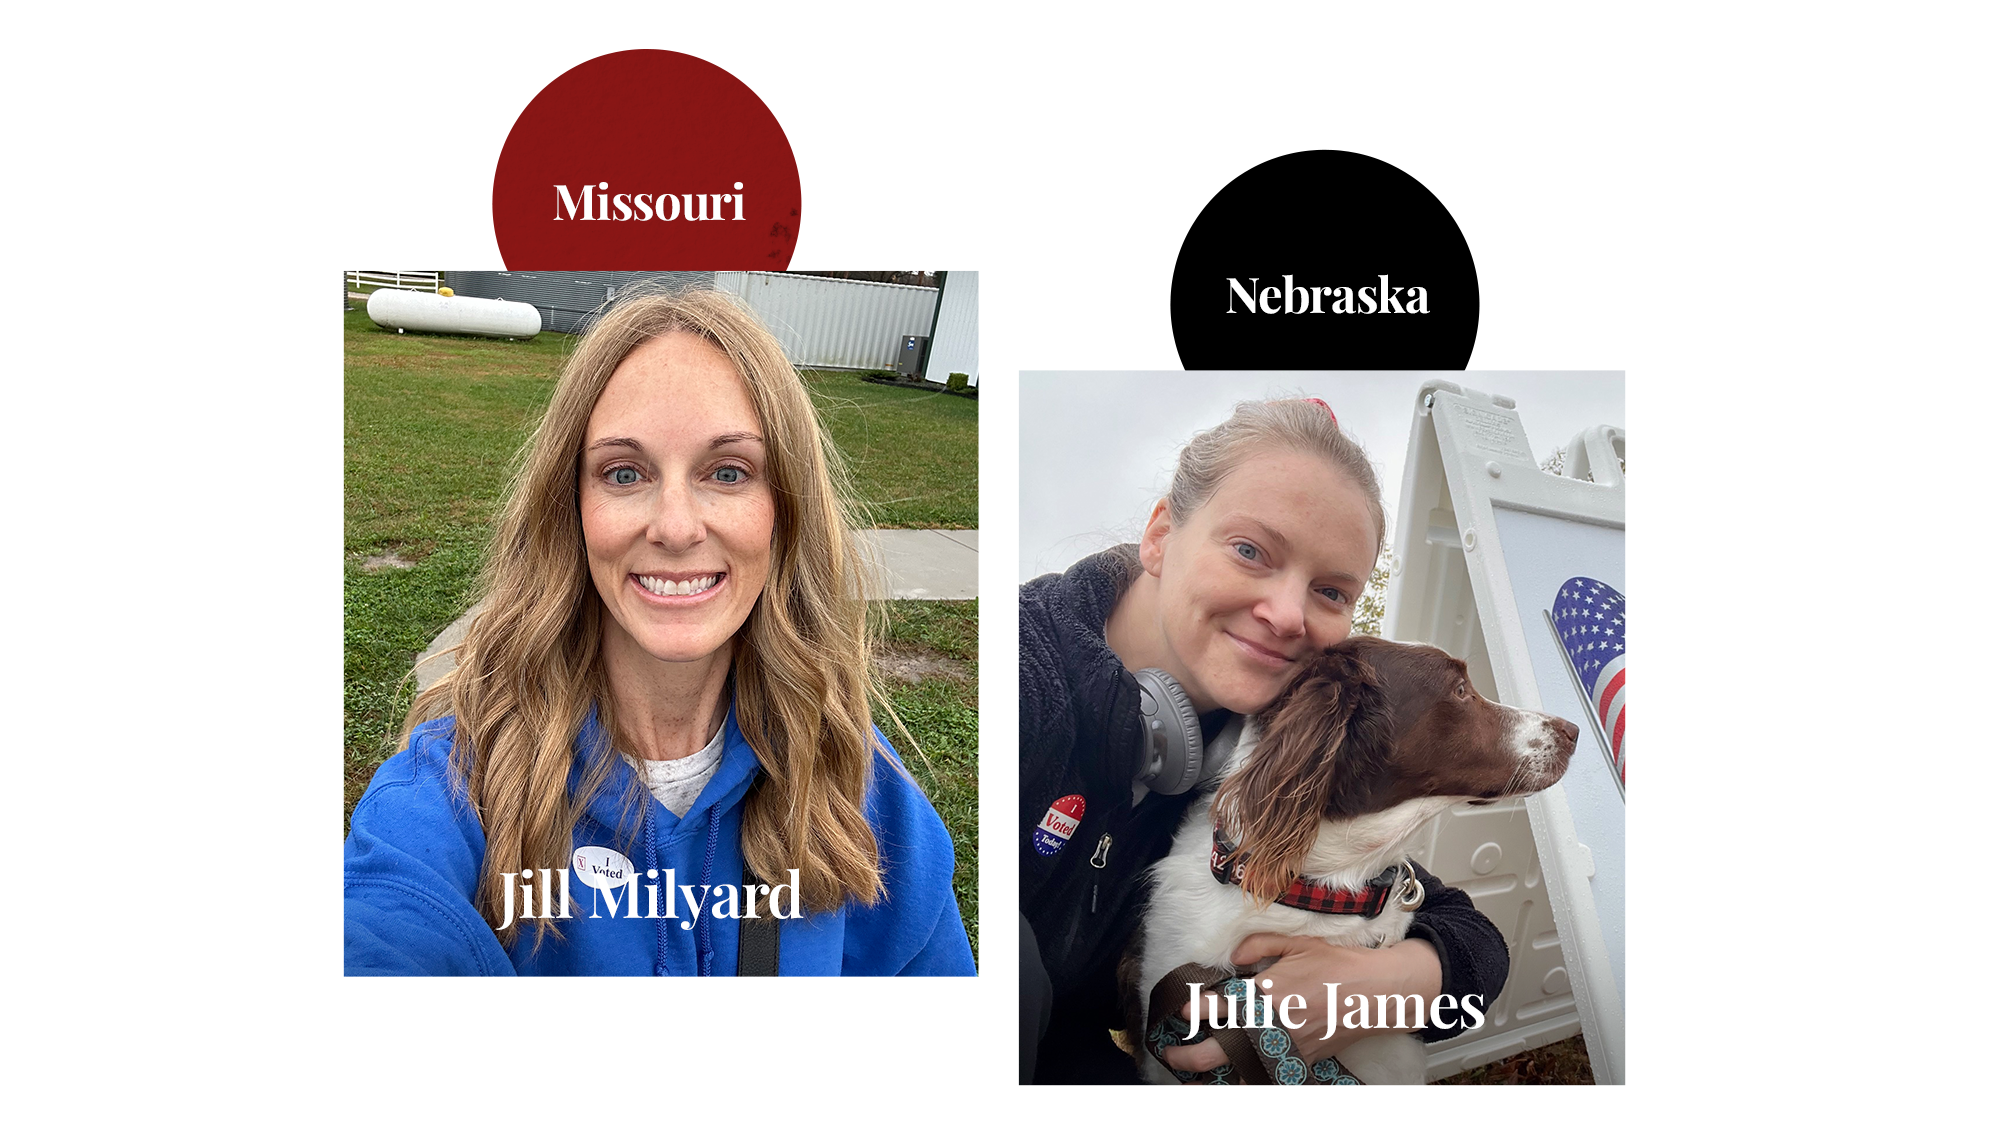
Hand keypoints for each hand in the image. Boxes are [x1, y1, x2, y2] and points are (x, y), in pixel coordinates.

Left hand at [1157, 934, 1442, 1071]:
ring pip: (1238, 1073)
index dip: (1191, 1010)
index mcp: (1265, 995)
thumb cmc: (1336, 965)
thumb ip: (1258, 946)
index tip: (1180, 1010)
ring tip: (1193, 1072)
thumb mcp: (1296, 944)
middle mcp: (1270, 1026)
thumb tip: (1233, 956)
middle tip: (1170, 1053)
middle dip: (1186, 1056)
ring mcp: (1284, 1048)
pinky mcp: (1299, 1060)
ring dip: (1213, 1074)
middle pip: (1217, 1052)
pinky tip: (1232, 1075)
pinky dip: (1244, 1077)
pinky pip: (1263, 1075)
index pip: (1215, 1008)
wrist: (1376, 993)